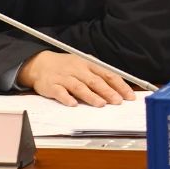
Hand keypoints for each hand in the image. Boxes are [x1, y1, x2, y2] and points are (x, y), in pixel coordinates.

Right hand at [16, 51, 136, 106]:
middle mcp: (77, 69)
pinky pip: (59, 92)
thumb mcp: (84, 65)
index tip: (129, 96)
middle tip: (118, 101)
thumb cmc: (66, 66)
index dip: (119, 85)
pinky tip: (73, 104)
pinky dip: (66, 98)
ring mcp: (64, 77)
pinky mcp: (51, 85)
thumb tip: (118, 90)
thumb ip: (99, 75)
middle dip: (107, 91)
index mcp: (88, 64)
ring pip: (79, 86)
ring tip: (101, 104)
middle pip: (94, 81)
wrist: (40, 64)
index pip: (107, 74)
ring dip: (90, 96)